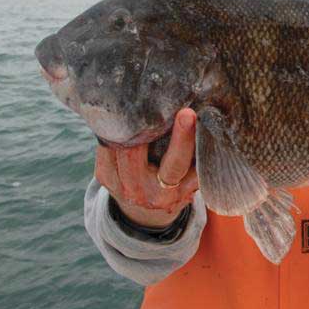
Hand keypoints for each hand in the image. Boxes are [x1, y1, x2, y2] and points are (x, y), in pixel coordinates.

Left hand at [94, 108, 199, 227]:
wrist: (148, 209)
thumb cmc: (179, 183)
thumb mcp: (192, 178)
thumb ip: (198, 154)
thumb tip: (205, 116)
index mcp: (172, 193)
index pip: (177, 162)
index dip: (183, 138)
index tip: (188, 113)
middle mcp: (144, 192)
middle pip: (137, 152)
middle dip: (146, 125)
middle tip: (152, 98)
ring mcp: (120, 185)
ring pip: (119, 147)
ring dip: (127, 124)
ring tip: (137, 101)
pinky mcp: (104, 176)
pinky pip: (106, 146)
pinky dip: (114, 130)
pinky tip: (123, 115)